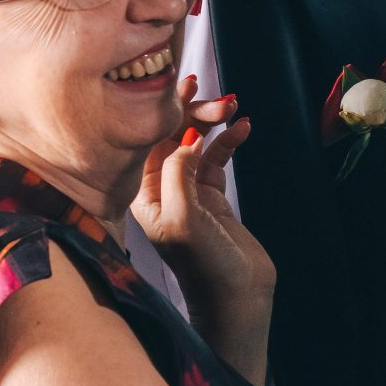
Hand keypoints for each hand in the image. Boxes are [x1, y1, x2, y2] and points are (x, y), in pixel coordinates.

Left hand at [131, 79, 271, 331]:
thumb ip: (179, 176)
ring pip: (196, 144)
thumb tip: (187, 138)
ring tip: (233, 107)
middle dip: (190, 113)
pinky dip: (228, 141)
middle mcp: (159, 190)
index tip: (180, 87)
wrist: (236, 298)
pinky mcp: (211, 197)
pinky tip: (243, 128)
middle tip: (214, 95)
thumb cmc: (204, 267)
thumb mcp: (184, 219)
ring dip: (212, 123)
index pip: (146, 143)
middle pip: (169, 138)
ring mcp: (186, 192)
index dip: (161, 113)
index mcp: (142, 195)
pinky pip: (217, 159)